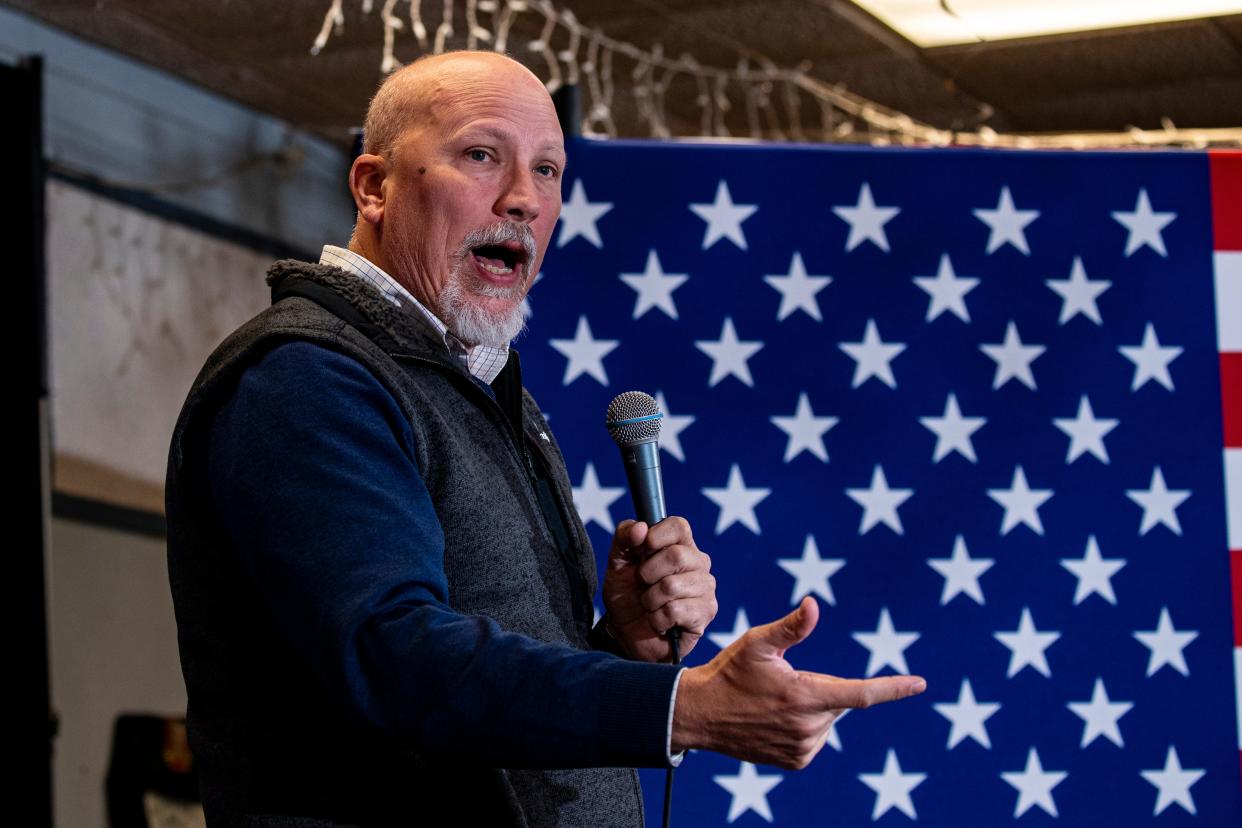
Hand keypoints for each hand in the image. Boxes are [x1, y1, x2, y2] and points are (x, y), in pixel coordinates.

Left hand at [601, 517, 716, 662]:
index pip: (679, 526)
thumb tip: (641, 528)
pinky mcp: (706, 613)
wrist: (627, 634)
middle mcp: (698, 563)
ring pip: (671, 586)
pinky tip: (660, 621)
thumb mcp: (617, 563)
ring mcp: (705, 588)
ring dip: (650, 600)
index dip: (656, 536)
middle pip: (676, 555)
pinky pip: (674, 611)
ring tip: (651, 605)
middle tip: (643, 585)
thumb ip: (624, 537)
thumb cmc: (627, 595)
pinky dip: (657, 619)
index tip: (640, 550)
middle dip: (647, 574)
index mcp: (681, 544)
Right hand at [672, 596, 925, 769]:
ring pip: (828, 720)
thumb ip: (791, 627)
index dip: (893, 688)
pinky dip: (806, 725)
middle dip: (822, 687)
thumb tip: (815, 604)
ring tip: (774, 702)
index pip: (861, 694)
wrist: (701, 715)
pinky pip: (816, 737)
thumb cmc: (730, 672)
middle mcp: (808, 727)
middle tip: (785, 681)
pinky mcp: (796, 761)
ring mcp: (803, 748)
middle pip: (838, 701)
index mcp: (805, 696)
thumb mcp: (757, 643)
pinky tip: (776, 719)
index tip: (919, 684)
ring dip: (813, 708)